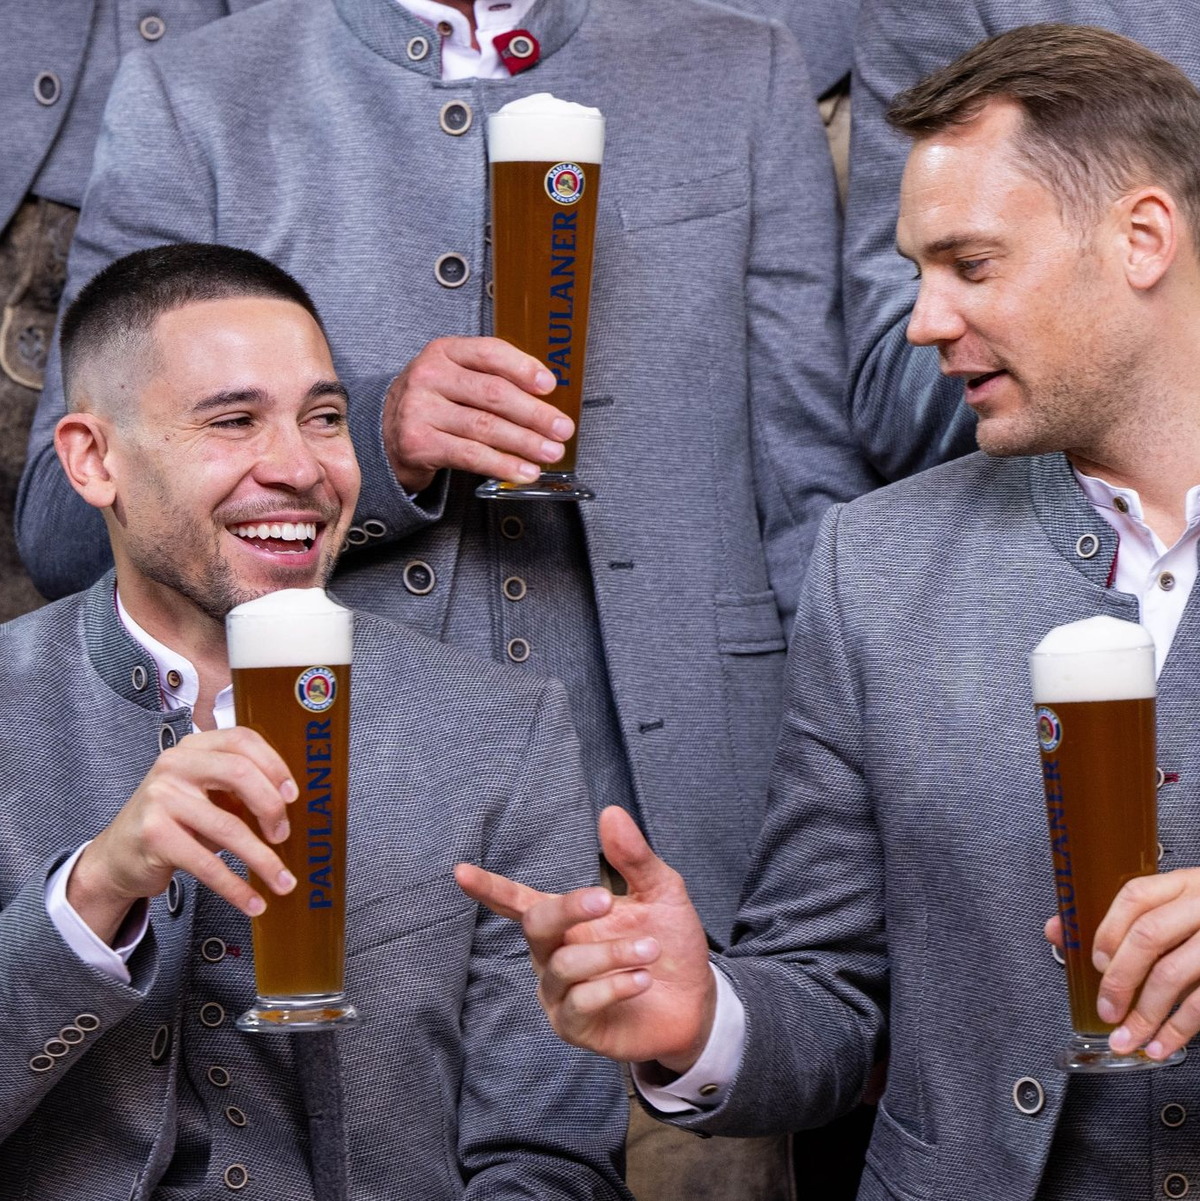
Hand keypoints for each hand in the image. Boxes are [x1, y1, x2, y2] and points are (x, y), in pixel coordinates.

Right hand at [68, 728, 299, 944]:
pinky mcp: (154, 835)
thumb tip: (291, 805)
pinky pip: (207, 863)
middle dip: (271, 807)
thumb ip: (241, 789)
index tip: (293, 795)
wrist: (117, 857)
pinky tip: (252, 901)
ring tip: (282, 880)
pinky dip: (235, 886)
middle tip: (283, 835)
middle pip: (240, 772)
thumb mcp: (206, 795)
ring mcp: (161, 797)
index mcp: (194, 747)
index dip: (275, 765)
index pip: (243, 740)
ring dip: (262, 859)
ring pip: (228, 826)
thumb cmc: (173, 823)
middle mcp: (175, 764)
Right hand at [382, 336, 573, 492]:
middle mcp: (429, 376)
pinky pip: (470, 455)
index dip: (523, 368)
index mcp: (444, 352)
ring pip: (485, 427)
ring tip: (550, 452)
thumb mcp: (455, 377)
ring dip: (525, 443)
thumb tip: (546, 399)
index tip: (550, 385)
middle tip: (562, 428)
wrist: (386, 433)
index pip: (490, 353)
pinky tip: (524, 471)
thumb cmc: (434, 403)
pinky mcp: (419, 443)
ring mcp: (420, 410)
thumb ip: (492, 379)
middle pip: (493, 394)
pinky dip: (502, 465)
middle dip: (534, 413)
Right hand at [455, 806, 714, 1072]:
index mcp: (566, 920)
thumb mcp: (660, 892)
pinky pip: (579, 1003)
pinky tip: (642, 979)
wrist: (696, 1001)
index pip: (517, 900)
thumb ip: (633, 858)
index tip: (460, 871)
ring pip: (564, 965)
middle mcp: (552, 954)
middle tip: (607, 901)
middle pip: (536, 924)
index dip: (489, 888)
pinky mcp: (574, 1027)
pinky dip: (613, 986)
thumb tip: (611, 813)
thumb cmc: (669, 942)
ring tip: (649, 950)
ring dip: (610, 954)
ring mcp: (559, 992)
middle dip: (569, 908)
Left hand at [1043, 869, 1199, 1059]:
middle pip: (1148, 937)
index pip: (1135, 896)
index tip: (1093, 961)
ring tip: (1126, 1039)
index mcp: (1185, 884)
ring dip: (1144, 1014)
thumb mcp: (1175, 908)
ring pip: (1174, 974)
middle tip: (1105, 1009)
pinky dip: (1176, 1030)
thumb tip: (1058, 930)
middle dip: (1119, 978)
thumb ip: (1120, 919)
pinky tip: (1159, 1045)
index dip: (1108, 930)